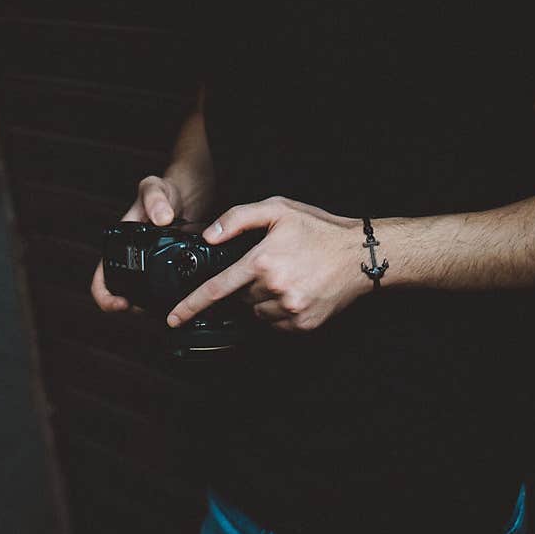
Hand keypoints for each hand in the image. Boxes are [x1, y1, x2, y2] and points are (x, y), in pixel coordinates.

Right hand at [91, 175, 183, 311]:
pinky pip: (156, 291)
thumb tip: (161, 219)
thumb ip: (155, 199)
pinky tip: (173, 299)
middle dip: (128, 308)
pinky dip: (160, 298)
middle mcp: (128, 258)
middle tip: (143, 311)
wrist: (183, 196)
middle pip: (118, 294)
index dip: (105, 297)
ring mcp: (144, 267)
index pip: (101, 279)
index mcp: (117, 245)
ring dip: (143, 306)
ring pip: (137, 296)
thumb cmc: (163, 191)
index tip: (121, 304)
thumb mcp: (156, 189)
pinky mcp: (162, 270)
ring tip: (159, 307)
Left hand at [167, 196, 370, 331]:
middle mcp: (274, 289)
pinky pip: (276, 324)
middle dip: (246, 285)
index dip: (191, 305)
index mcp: (262, 261)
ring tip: (287, 277)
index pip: (217, 289)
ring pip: (257, 312)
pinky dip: (279, 311)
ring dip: (262, 299)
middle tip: (270, 266)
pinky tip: (296, 291)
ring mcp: (290, 310)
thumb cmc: (320, 230)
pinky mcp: (303, 324)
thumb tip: (210, 236)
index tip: (174, 318)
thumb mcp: (278, 209)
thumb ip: (238, 218)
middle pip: (239, 298)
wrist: (360, 256)